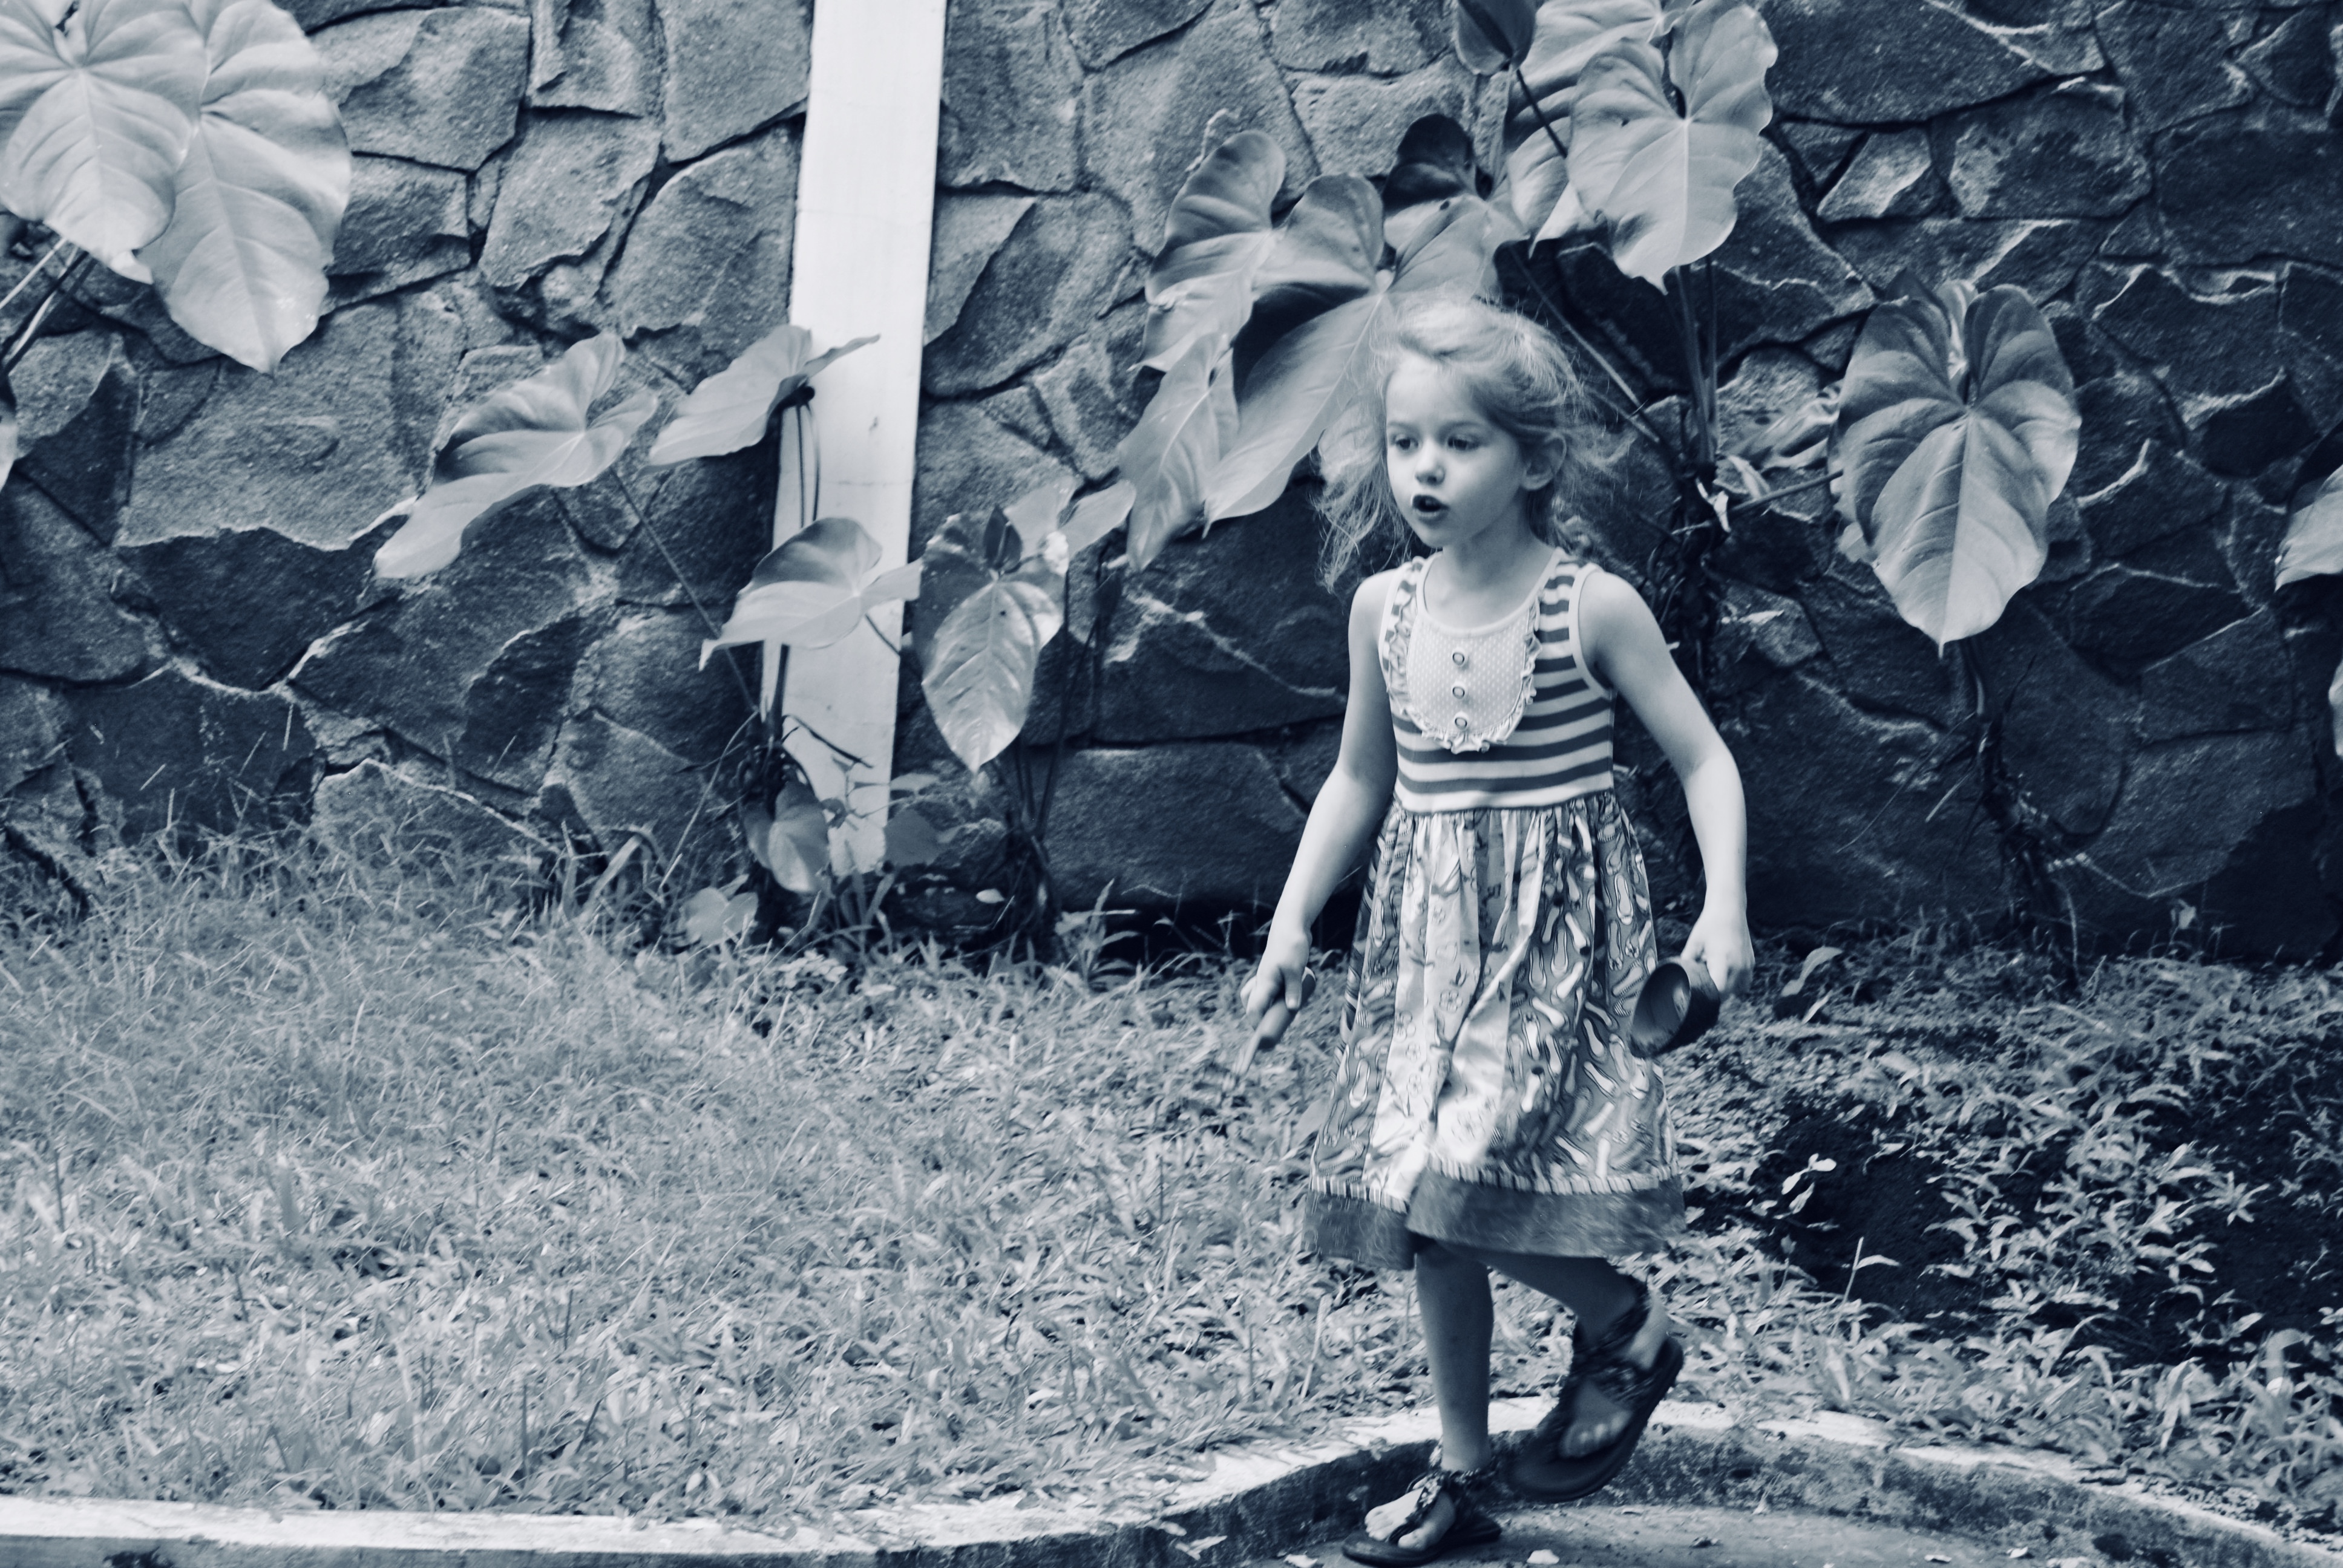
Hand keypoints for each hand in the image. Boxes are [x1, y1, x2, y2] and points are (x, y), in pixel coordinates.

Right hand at [1243, 923, 1314, 1051]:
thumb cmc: (1291, 946)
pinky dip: (1270, 1002)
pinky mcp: (1273, 975)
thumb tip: (1292, 1010)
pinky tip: (1283, 1006)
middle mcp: (1262, 982)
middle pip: (1252, 1007)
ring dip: (1264, 1012)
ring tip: (1277, 1022)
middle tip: (1271, 1033)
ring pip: (1258, 1000)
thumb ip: (1293, 991)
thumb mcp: (1295, 970)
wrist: (1291, 927)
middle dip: (1258, 1021)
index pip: (1255, 1009)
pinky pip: (1267, 994)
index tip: (1263, 1039)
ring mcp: (1266, 979)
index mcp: (1264, 982)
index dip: (1257, 1025)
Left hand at [1682, 905, 1753, 997]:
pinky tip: (1726, 974)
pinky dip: (1736, 983)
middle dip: (1716, 994)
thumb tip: (1679, 976)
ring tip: (1716, 978)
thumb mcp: (1694, 943)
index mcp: (1723, 963)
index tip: (1700, 994)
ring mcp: (1747, 965)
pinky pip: (1745, 982)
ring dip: (1728, 990)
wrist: (1729, 909)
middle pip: (1728, 994)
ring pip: (1739, 990)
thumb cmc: (1709, 925)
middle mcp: (1739, 967)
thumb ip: (1687, 962)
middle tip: (1704, 986)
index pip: (1719, 992)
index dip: (1709, 997)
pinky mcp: (1751, 962)